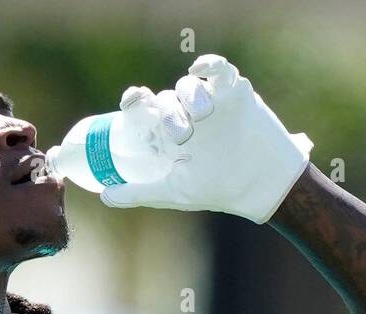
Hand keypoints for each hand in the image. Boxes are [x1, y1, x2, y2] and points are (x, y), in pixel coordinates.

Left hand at [100, 54, 312, 224]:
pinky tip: (201, 69)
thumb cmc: (218, 188)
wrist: (261, 184)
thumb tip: (104, 197)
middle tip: (181, 134)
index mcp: (168, 134)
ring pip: (187, 85)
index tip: (130, 101)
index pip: (144, 110)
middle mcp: (186, 115)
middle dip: (168, 113)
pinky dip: (210, 64)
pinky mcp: (234, 92)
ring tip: (201, 116)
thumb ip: (139, 193)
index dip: (134, 101)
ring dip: (189, 97)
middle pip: (164, 99)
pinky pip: (219, 69)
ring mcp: (210, 102)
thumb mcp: (174, 192)